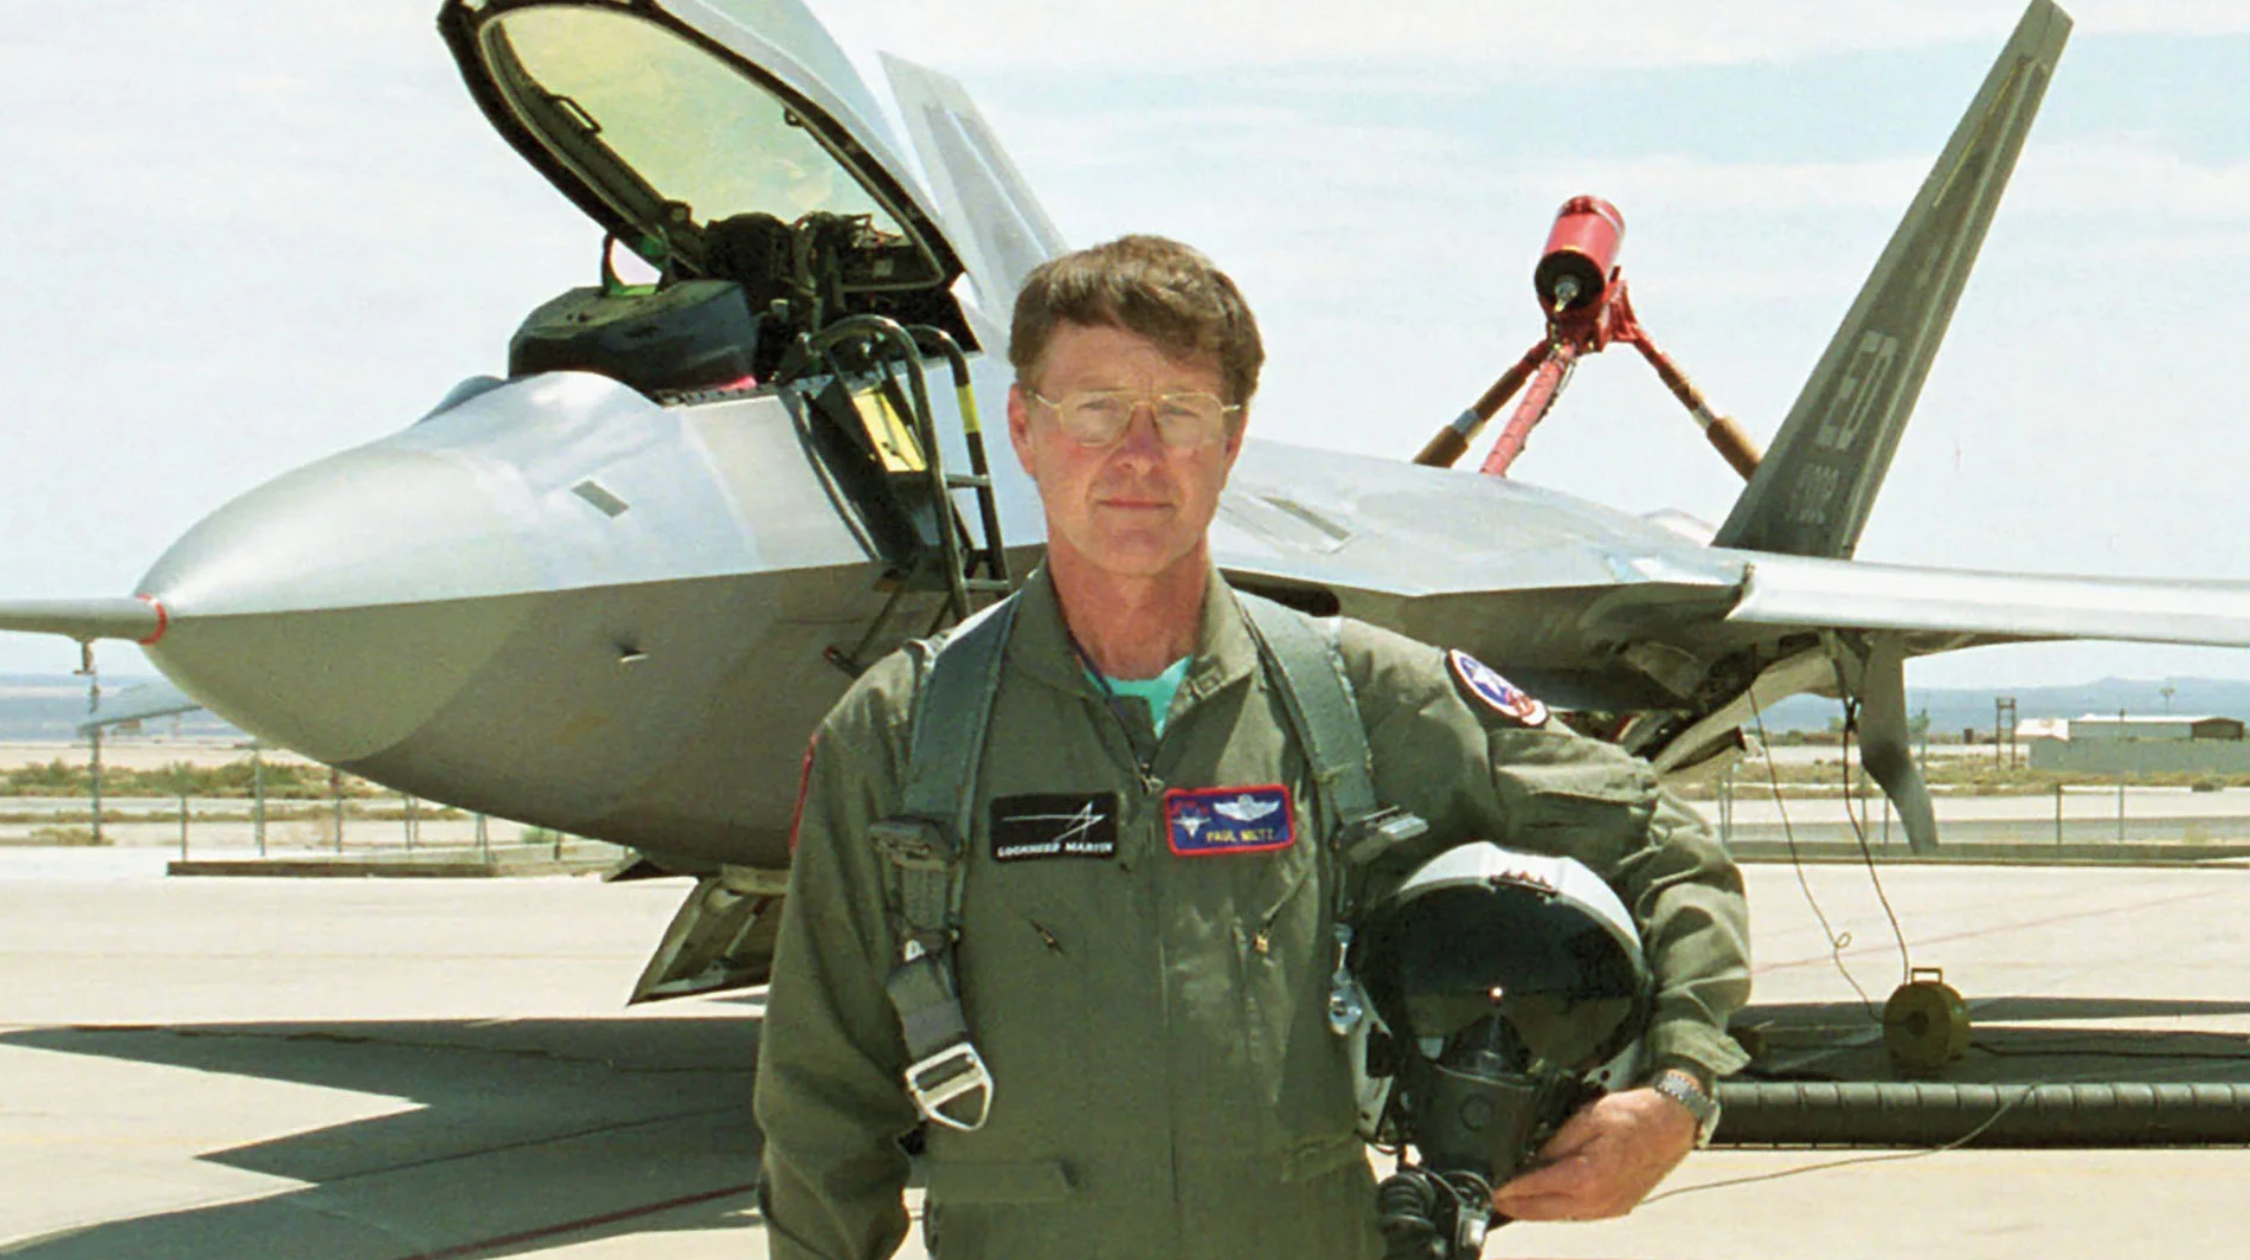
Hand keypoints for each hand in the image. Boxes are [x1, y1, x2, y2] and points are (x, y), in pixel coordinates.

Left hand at [1488, 1087, 1696, 1221]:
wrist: (1671, 1125)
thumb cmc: (1634, 1117)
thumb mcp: (1585, 1119)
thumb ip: (1554, 1144)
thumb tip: (1529, 1160)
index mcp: (1586, 1178)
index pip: (1534, 1190)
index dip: (1507, 1190)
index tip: (1490, 1189)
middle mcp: (1597, 1201)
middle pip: (1543, 1212)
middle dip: (1515, 1207)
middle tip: (1494, 1198)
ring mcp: (1608, 1208)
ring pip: (1560, 1216)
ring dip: (1536, 1209)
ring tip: (1514, 1197)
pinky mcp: (1616, 1208)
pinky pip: (1578, 1214)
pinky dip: (1558, 1207)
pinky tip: (1548, 1196)